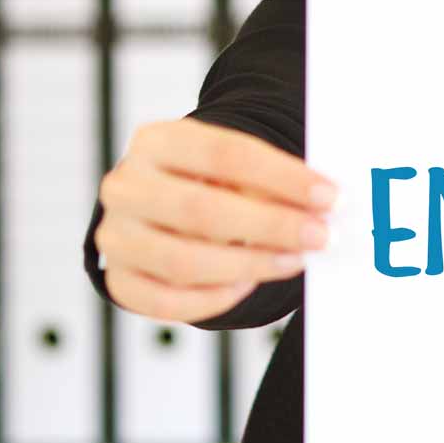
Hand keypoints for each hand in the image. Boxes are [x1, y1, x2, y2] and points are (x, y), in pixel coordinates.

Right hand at [96, 117, 338, 323]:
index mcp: (156, 141)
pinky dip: (212, 299)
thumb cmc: (207, 181)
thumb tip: (321, 206)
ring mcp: (116, 235)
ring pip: (183, 261)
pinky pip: (166, 301)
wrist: (162, 201)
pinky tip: (246, 284)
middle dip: (271, 226)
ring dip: (249, 265)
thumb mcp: (234, 166)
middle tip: (318, 236)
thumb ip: (271, 183)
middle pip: (201, 210)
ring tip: (290, 261)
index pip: (226, 153)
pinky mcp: (119, 279)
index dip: (283, 177)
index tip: (328, 195)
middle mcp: (126, 186)